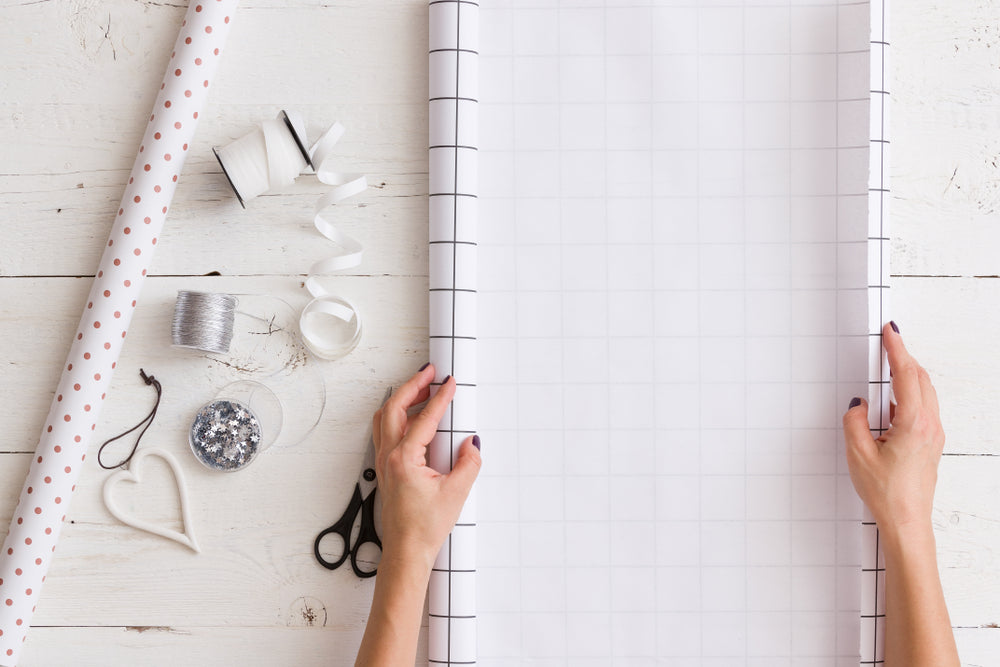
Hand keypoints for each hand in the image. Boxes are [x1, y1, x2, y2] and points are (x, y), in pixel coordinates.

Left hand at [372, 364, 480, 570]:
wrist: (407, 551)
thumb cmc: (424, 528)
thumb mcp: (456, 493)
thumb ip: (469, 464)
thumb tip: (471, 444)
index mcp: (404, 459)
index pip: (424, 418)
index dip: (440, 397)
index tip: (450, 383)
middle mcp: (389, 456)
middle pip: (394, 408)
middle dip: (412, 386)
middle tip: (430, 373)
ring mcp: (384, 462)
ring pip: (385, 418)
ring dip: (402, 399)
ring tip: (421, 388)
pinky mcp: (386, 469)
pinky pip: (385, 431)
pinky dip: (396, 415)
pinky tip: (412, 416)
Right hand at [843, 322, 945, 534]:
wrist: (907, 521)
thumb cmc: (887, 493)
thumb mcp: (858, 454)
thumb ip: (855, 422)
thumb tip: (858, 404)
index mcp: (913, 423)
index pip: (906, 375)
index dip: (897, 349)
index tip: (891, 332)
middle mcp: (929, 426)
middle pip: (921, 379)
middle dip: (904, 357)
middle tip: (890, 341)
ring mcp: (934, 435)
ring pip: (925, 392)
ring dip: (909, 375)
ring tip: (892, 365)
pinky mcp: (931, 444)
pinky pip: (924, 408)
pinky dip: (911, 393)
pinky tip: (895, 400)